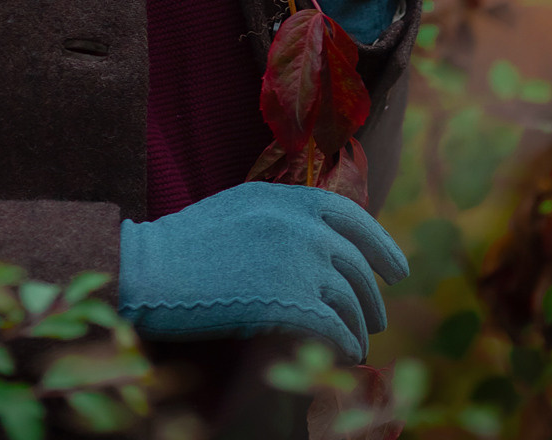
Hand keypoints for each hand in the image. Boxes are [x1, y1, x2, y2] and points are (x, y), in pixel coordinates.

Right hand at [117, 181, 407, 359]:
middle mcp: (300, 224)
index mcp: (288, 196)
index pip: (353, 216)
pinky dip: (345, 343)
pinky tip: (345, 354)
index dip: (381, 244)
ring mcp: (296, 261)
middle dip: (371, 296)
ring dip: (359, 325)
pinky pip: (334, 327)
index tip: (397, 270)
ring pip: (349, 299)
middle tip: (377, 319)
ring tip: (359, 344)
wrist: (153, 268)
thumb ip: (284, 215)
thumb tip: (325, 243)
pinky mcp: (287, 302)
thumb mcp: (241, 207)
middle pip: (355, 264)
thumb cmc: (188, 243)